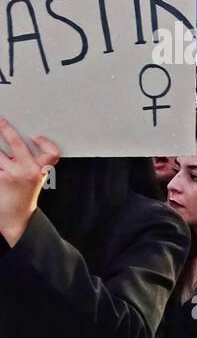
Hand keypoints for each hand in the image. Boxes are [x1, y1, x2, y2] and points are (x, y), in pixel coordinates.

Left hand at [0, 118, 58, 247]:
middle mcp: (28, 171)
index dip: (46, 143)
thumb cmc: (24, 195)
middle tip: (1, 121)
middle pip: (17, 144)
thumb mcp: (36, 179)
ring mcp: (12, 174)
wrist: (15, 216)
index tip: (36, 137)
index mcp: (40, 170)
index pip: (51, 153)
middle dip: (6, 130)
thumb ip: (31, 163)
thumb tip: (13, 146)